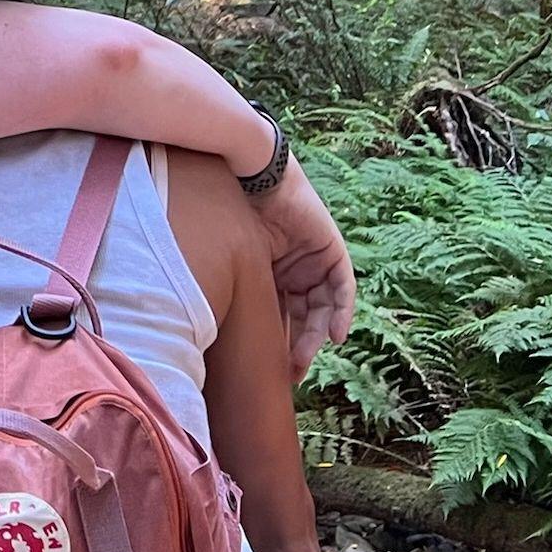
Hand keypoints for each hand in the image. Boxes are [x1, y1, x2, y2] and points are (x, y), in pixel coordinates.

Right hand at [251, 155, 354, 376]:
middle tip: (291, 373)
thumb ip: (236, 287)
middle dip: (298, 346)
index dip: (277, 341)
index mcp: (269, 272)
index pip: (278, 314)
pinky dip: (342, 311)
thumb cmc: (232, 213)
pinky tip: (335, 335)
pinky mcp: (332, 251)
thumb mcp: (236, 260)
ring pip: (322, 307)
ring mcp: (313, 260)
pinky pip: (343, 287)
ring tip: (306, 360)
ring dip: (317, 335)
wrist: (252, 178)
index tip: (272, 371)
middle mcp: (293, 269)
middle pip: (302, 315)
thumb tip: (208, 326)